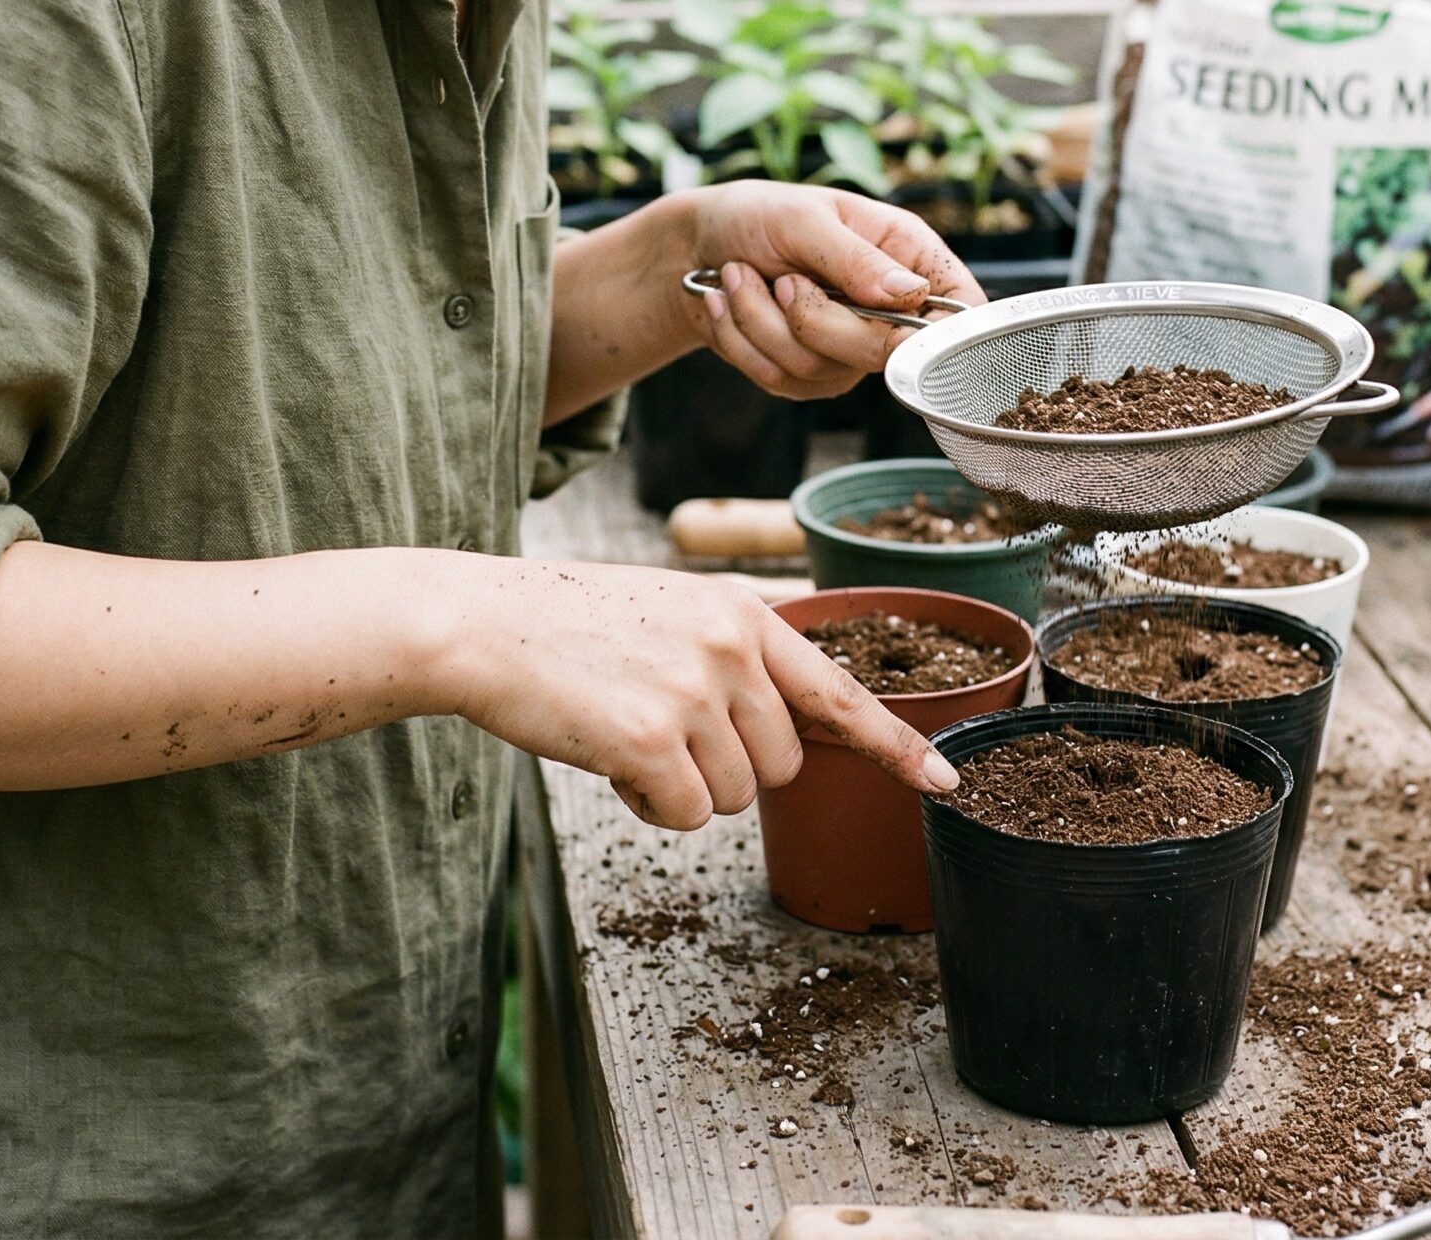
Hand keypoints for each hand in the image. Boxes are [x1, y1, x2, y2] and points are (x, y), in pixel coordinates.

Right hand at [446, 559, 959, 828]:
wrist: (483, 623)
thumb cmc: (570, 626)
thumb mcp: (671, 615)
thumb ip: (736, 662)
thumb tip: (790, 734)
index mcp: (742, 613)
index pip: (838, 688)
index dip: (896, 743)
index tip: (947, 779)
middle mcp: (731, 648)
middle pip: (782, 764)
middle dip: (731, 768)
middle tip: (663, 730)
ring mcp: (695, 693)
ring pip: (735, 797)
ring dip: (686, 789)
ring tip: (627, 732)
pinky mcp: (652, 740)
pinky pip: (687, 816)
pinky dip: (652, 808)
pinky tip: (609, 759)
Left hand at [670, 182, 984, 399]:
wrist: (693, 247)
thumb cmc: (756, 215)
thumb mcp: (802, 220)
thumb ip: (855, 259)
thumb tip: (913, 295)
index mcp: (905, 254)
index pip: (960, 309)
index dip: (945, 334)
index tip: (897, 329)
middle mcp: (887, 306)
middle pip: (886, 353)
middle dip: (815, 320)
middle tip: (781, 279)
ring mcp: (849, 348)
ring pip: (822, 370)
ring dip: (762, 322)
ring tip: (739, 278)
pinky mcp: (808, 375)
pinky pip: (781, 381)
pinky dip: (742, 340)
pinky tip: (728, 304)